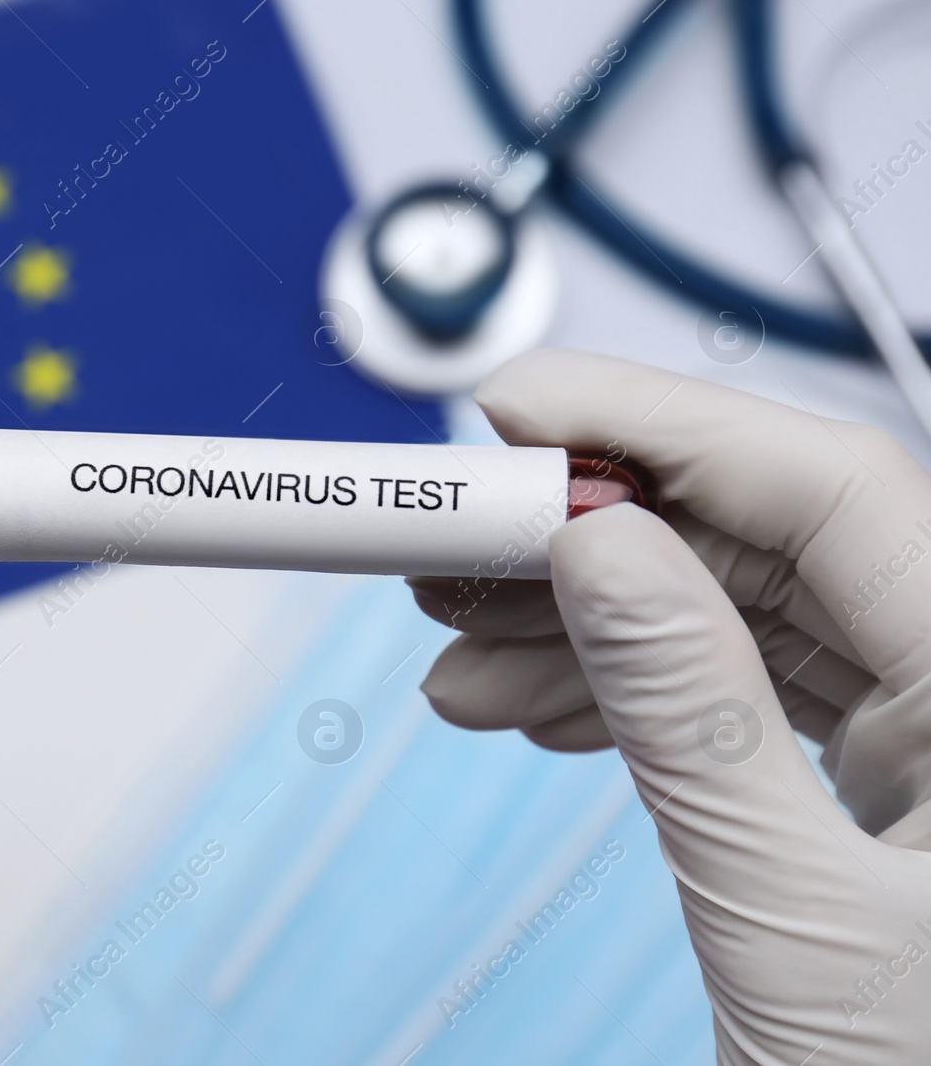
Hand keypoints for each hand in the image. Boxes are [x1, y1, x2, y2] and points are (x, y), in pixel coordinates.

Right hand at [411, 349, 930, 1062]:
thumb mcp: (797, 925)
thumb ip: (694, 718)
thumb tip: (597, 550)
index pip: (832, 486)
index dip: (657, 424)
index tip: (514, 412)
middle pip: (766, 539)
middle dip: (590, 535)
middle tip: (451, 538)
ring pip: (739, 613)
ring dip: (582, 624)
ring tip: (456, 648)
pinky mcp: (884, 787)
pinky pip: (740, 690)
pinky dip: (626, 693)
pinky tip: (531, 705)